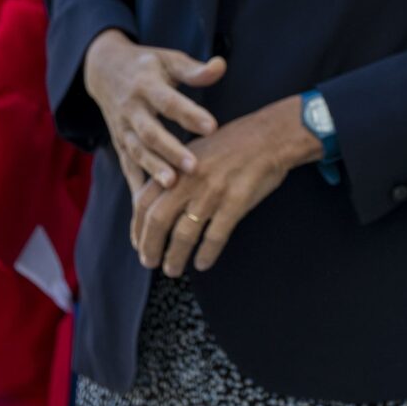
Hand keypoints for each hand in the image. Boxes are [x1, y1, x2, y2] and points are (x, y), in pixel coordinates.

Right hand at [82, 30, 224, 191]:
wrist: (104, 69)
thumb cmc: (148, 65)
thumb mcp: (169, 59)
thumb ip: (193, 70)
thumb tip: (221, 66)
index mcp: (146, 85)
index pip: (169, 102)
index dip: (189, 114)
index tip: (212, 127)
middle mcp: (131, 109)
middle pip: (151, 132)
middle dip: (171, 150)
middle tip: (194, 166)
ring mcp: (123, 129)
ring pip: (137, 152)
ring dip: (153, 169)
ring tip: (172, 185)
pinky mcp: (119, 144)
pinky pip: (127, 167)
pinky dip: (136, 185)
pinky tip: (147, 205)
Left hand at [128, 96, 316, 276]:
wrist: (268, 136)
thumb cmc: (231, 145)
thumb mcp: (194, 151)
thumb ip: (173, 174)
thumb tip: (153, 203)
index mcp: (177, 165)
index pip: (144, 202)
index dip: (137, 228)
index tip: (138, 244)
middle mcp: (190, 179)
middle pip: (158, 221)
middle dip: (150, 247)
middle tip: (150, 263)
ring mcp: (213, 191)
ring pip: (184, 233)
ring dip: (175, 257)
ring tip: (173, 270)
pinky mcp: (236, 201)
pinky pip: (215, 235)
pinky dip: (206, 253)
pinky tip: (203, 263)